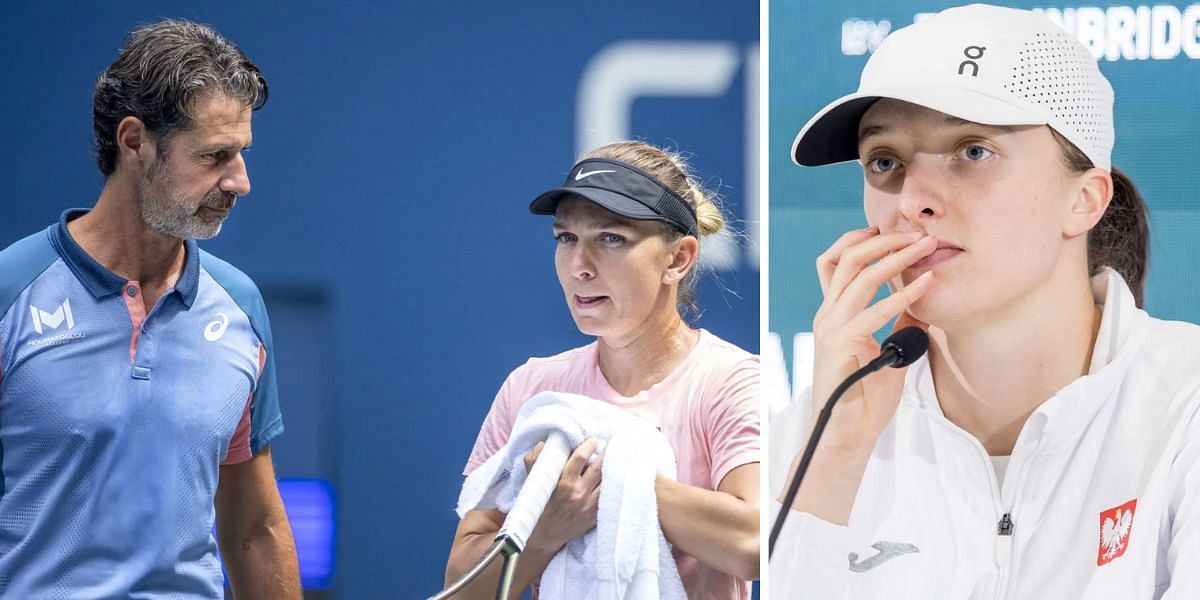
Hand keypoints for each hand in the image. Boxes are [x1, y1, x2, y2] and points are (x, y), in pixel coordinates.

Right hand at [522, 437, 603, 554]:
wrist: (545, 535)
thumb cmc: (539, 505)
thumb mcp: (533, 481)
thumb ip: (534, 460)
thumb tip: (544, 443)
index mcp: (563, 483)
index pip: (580, 458)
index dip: (589, 446)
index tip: (593, 440)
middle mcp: (578, 494)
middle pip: (598, 467)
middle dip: (605, 454)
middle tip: (608, 445)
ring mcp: (589, 506)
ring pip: (607, 481)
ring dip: (612, 468)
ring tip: (614, 458)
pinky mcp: (596, 515)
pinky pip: (608, 496)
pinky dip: (612, 485)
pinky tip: (614, 477)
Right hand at [810, 228, 935, 456]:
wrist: (847, 435)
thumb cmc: (865, 400)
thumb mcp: (890, 353)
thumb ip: (900, 326)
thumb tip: (924, 302)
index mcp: (833, 314)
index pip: (834, 263)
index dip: (858, 240)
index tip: (891, 232)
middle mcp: (827, 315)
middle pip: (846, 259)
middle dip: (883, 240)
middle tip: (917, 234)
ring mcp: (830, 328)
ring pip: (859, 276)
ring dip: (896, 257)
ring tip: (924, 247)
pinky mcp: (839, 344)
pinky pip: (874, 312)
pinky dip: (903, 295)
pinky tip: (926, 286)